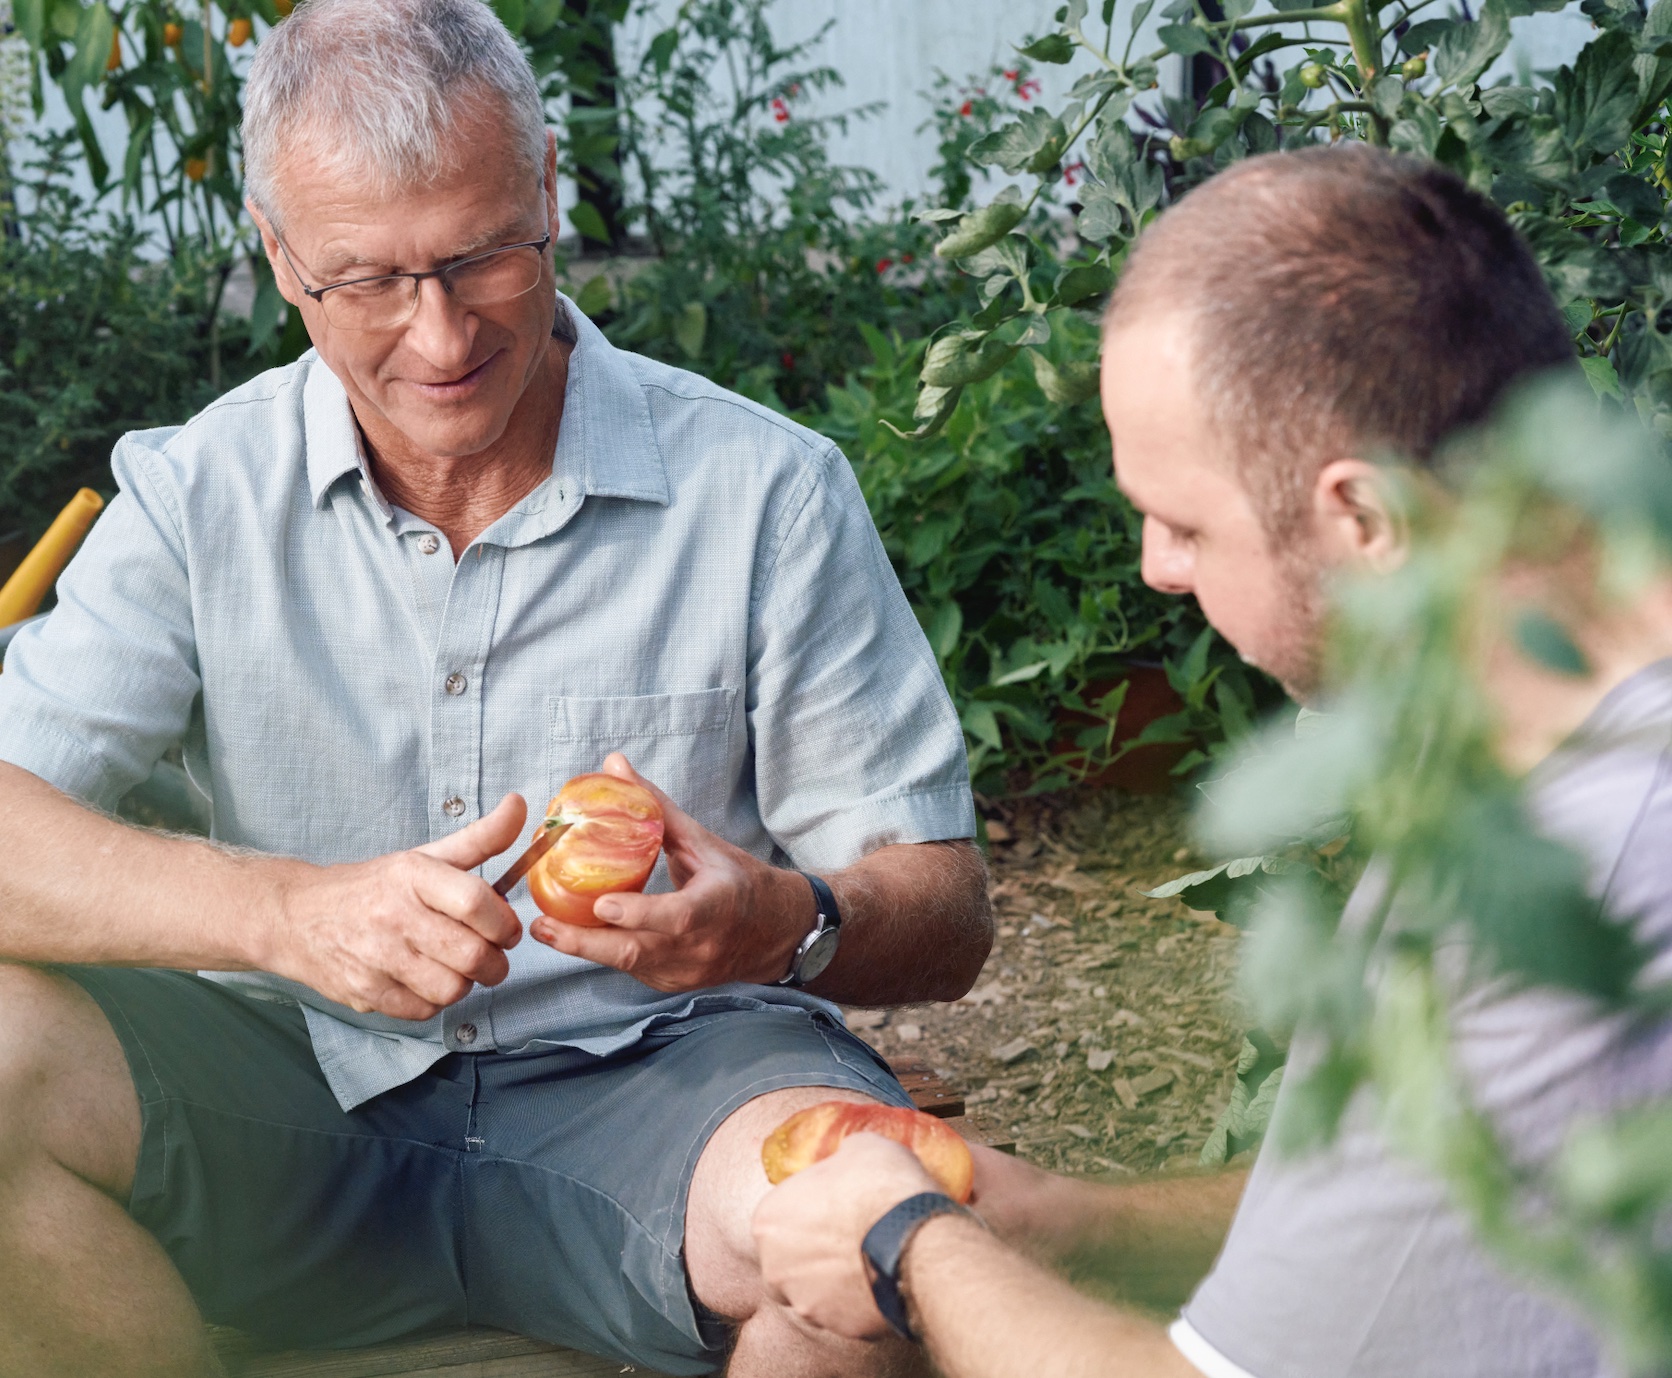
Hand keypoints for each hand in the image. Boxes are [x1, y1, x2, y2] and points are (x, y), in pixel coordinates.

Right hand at [262, 793, 526, 1020]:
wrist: (295, 916)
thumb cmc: (371, 888)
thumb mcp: (425, 856)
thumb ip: (480, 837)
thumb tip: (519, 806)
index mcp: (412, 876)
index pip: (475, 902)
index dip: (504, 922)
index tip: (506, 928)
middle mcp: (393, 915)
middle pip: (472, 955)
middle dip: (494, 961)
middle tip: (488, 954)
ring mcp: (377, 958)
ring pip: (452, 988)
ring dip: (464, 983)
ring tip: (453, 967)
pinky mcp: (365, 992)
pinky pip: (423, 1010)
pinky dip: (433, 1001)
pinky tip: (424, 981)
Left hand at [529, 753, 808, 990]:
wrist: (776, 933)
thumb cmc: (740, 881)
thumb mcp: (704, 842)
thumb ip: (656, 808)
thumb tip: (615, 765)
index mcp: (716, 908)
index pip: (676, 918)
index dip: (638, 914)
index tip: (601, 904)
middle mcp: (699, 948)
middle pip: (635, 952)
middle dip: (584, 943)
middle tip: (543, 925)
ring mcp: (683, 971)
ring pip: (626, 964)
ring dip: (584, 948)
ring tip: (544, 929)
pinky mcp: (670, 983)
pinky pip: (630, 969)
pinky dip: (602, 952)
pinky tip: (574, 936)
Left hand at [753, 1131, 941, 1340]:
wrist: (916, 1240)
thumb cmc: (880, 1187)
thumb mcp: (858, 1147)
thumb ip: (839, 1159)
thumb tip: (846, 1160)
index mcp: (768, 1221)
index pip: (780, 1216)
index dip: (809, 1208)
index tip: (833, 1204)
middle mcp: (776, 1269)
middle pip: (790, 1260)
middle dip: (814, 1250)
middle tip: (849, 1233)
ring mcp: (807, 1304)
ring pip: (816, 1291)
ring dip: (836, 1278)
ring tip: (870, 1256)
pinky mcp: (841, 1329)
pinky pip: (848, 1312)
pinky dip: (862, 1299)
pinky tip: (884, 1278)